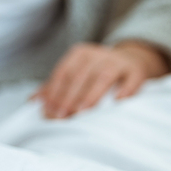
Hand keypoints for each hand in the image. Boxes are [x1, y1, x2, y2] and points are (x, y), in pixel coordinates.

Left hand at [32, 40, 169, 117]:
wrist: (132, 59)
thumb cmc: (99, 71)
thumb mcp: (77, 73)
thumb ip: (56, 86)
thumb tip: (33, 102)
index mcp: (80, 54)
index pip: (64, 73)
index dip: (55, 91)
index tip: (48, 111)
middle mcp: (99, 54)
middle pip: (81, 76)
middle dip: (69, 97)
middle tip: (62, 117)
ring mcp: (119, 62)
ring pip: (103, 77)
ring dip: (91, 95)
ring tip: (82, 112)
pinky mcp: (137, 71)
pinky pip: (131, 80)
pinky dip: (125, 90)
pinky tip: (118, 102)